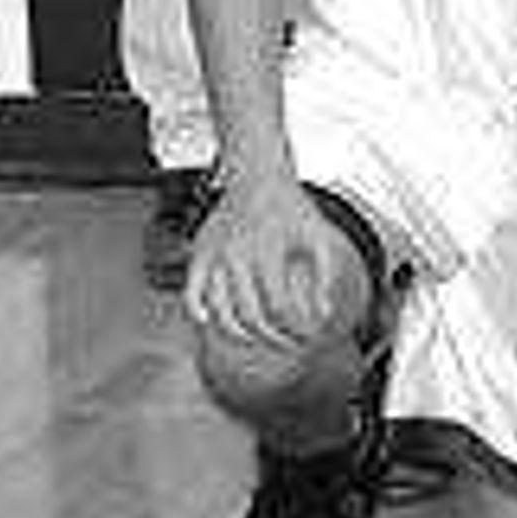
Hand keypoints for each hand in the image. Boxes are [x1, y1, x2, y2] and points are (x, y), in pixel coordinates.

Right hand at [186, 173, 358, 357]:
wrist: (257, 176)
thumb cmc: (290, 206)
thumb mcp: (318, 236)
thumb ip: (324, 276)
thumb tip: (325, 312)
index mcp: (268, 254)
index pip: (280, 307)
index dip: (295, 328)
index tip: (307, 336)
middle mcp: (237, 259)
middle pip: (250, 316)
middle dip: (272, 337)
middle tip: (288, 342)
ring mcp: (213, 258)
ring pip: (219, 312)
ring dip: (239, 334)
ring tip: (259, 338)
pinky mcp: (198, 255)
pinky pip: (191, 294)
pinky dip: (200, 314)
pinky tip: (215, 323)